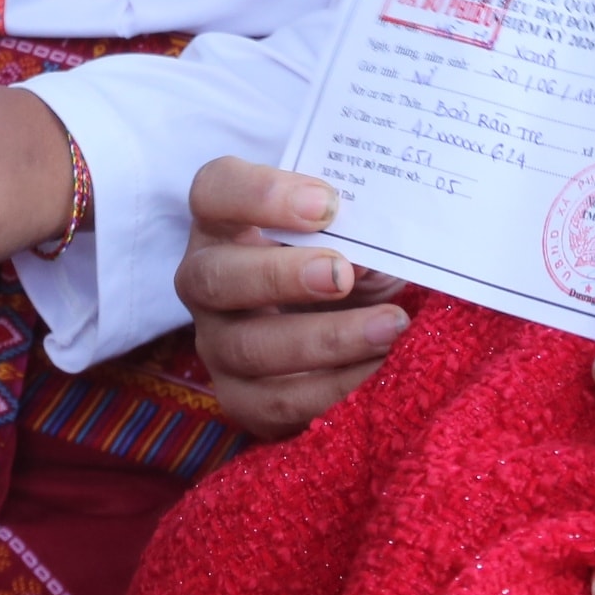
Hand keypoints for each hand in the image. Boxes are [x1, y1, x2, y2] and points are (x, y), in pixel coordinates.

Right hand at [177, 157, 408, 438]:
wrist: (347, 320)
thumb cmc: (343, 256)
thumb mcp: (351, 233)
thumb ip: (359, 232)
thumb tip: (370, 259)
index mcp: (223, 220)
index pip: (214, 191)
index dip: (261, 195)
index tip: (326, 204)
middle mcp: (205, 281)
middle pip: (213, 277)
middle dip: (280, 276)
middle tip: (343, 274)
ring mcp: (216, 343)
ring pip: (248, 347)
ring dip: (324, 339)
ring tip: (388, 327)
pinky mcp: (240, 399)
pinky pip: (276, 403)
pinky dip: (334, 387)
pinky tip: (379, 366)